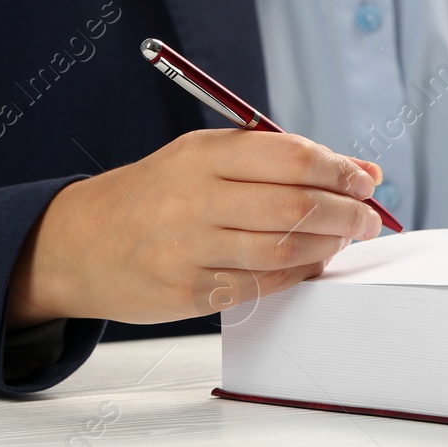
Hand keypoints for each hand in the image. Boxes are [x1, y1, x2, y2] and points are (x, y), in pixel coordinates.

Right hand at [7, 129, 383, 327]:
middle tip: (368, 217)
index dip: (338, 170)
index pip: (289, 156)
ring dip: (327, 245)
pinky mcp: (187, 292)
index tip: (365, 181)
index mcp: (202, 155)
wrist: (79, 243)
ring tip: (343, 239)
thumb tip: (363, 171)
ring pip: (283, 250)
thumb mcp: (205, 158)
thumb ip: (280, 159)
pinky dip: (298, 275)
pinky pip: (261, 286)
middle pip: (294, 206)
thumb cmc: (157, 194)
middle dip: (345, 212)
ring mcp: (188, 249)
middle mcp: (193, 199)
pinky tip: (311, 263)